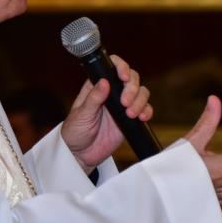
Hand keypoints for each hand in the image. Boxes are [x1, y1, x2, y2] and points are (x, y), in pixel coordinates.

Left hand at [62, 54, 151, 168]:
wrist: (81, 155)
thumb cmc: (75, 132)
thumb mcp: (81, 115)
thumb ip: (93, 99)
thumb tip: (104, 82)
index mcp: (96, 86)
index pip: (112, 67)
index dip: (121, 67)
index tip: (123, 77)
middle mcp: (111, 92)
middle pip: (131, 78)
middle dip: (132, 88)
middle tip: (125, 102)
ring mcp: (122, 105)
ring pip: (141, 92)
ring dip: (140, 100)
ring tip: (130, 114)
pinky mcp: (130, 119)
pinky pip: (145, 109)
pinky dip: (147, 111)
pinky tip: (141, 117)